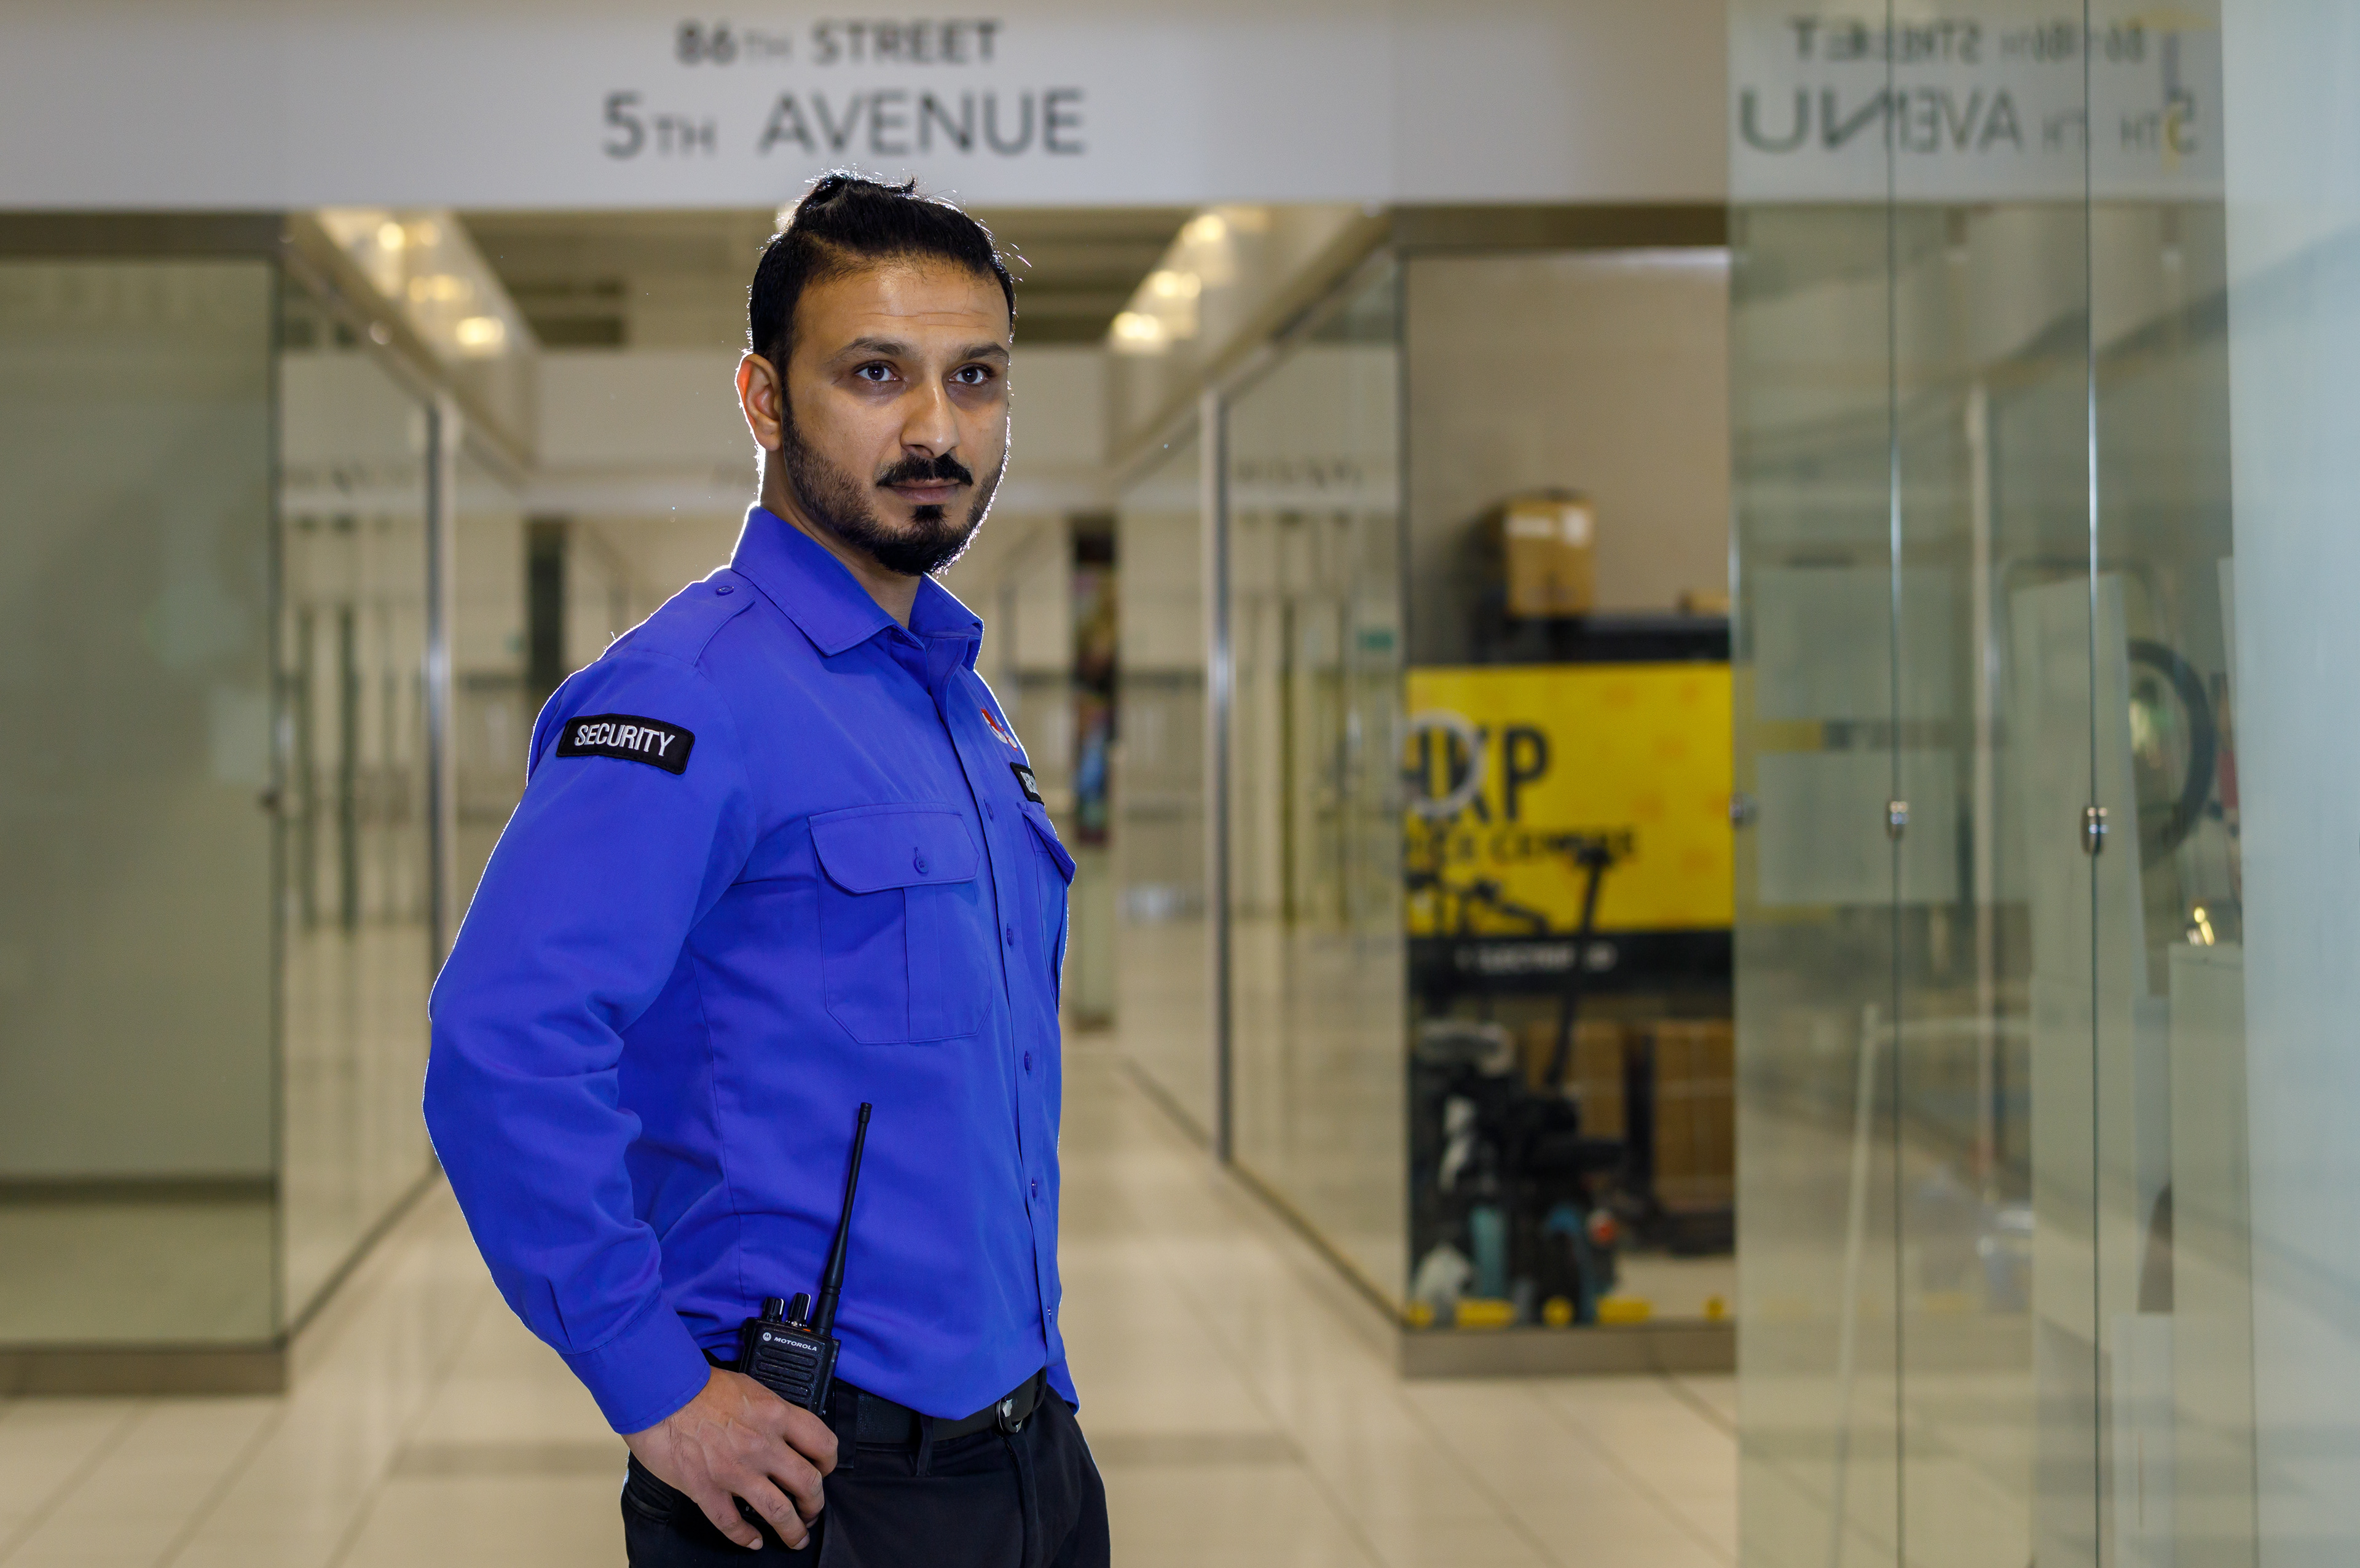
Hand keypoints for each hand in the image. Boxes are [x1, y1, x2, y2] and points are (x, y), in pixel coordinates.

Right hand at [625, 1367, 837, 1550]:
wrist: (660, 1393)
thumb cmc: (698, 1385)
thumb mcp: (749, 1387)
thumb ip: (770, 1412)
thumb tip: (784, 1428)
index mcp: (775, 1415)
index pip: (822, 1443)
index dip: (829, 1462)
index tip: (824, 1470)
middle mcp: (762, 1445)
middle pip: (808, 1483)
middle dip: (815, 1503)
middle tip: (813, 1510)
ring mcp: (736, 1471)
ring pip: (778, 1511)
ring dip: (792, 1530)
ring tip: (796, 1538)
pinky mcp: (707, 1489)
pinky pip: (732, 1523)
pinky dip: (746, 1538)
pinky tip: (753, 1542)